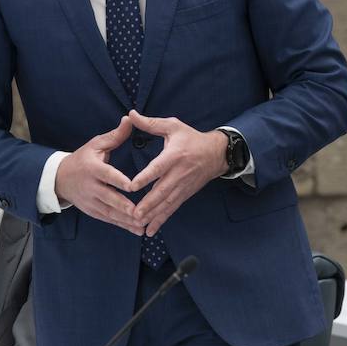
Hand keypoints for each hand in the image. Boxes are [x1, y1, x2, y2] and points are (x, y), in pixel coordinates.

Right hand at [53, 116, 142, 233]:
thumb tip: (130, 119)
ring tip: (143, 225)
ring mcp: (91, 201)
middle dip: (124, 207)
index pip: (107, 175)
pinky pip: (109, 220)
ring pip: (110, 213)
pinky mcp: (92, 211)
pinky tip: (137, 230)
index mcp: (93, 168)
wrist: (60, 178)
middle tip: (141, 212)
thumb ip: (115, 135)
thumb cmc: (83, 158)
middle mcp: (91, 187)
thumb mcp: (96, 144)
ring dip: (126, 220)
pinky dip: (122, 225)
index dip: (118, 181)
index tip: (132, 186)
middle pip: (109, 198)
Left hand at [127, 111, 227, 235]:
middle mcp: (178, 173)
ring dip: (153, 215)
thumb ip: (151, 123)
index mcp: (174, 155)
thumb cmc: (191, 138)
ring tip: (138, 224)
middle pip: (162, 191)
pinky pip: (171, 209)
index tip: (132, 186)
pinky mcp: (184, 195)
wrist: (216, 154)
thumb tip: (131, 115)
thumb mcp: (173, 126)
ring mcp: (182, 186)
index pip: (158, 168)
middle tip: (133, 214)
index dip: (145, 177)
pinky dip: (161, 220)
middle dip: (148, 204)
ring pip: (166, 203)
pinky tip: (150, 230)